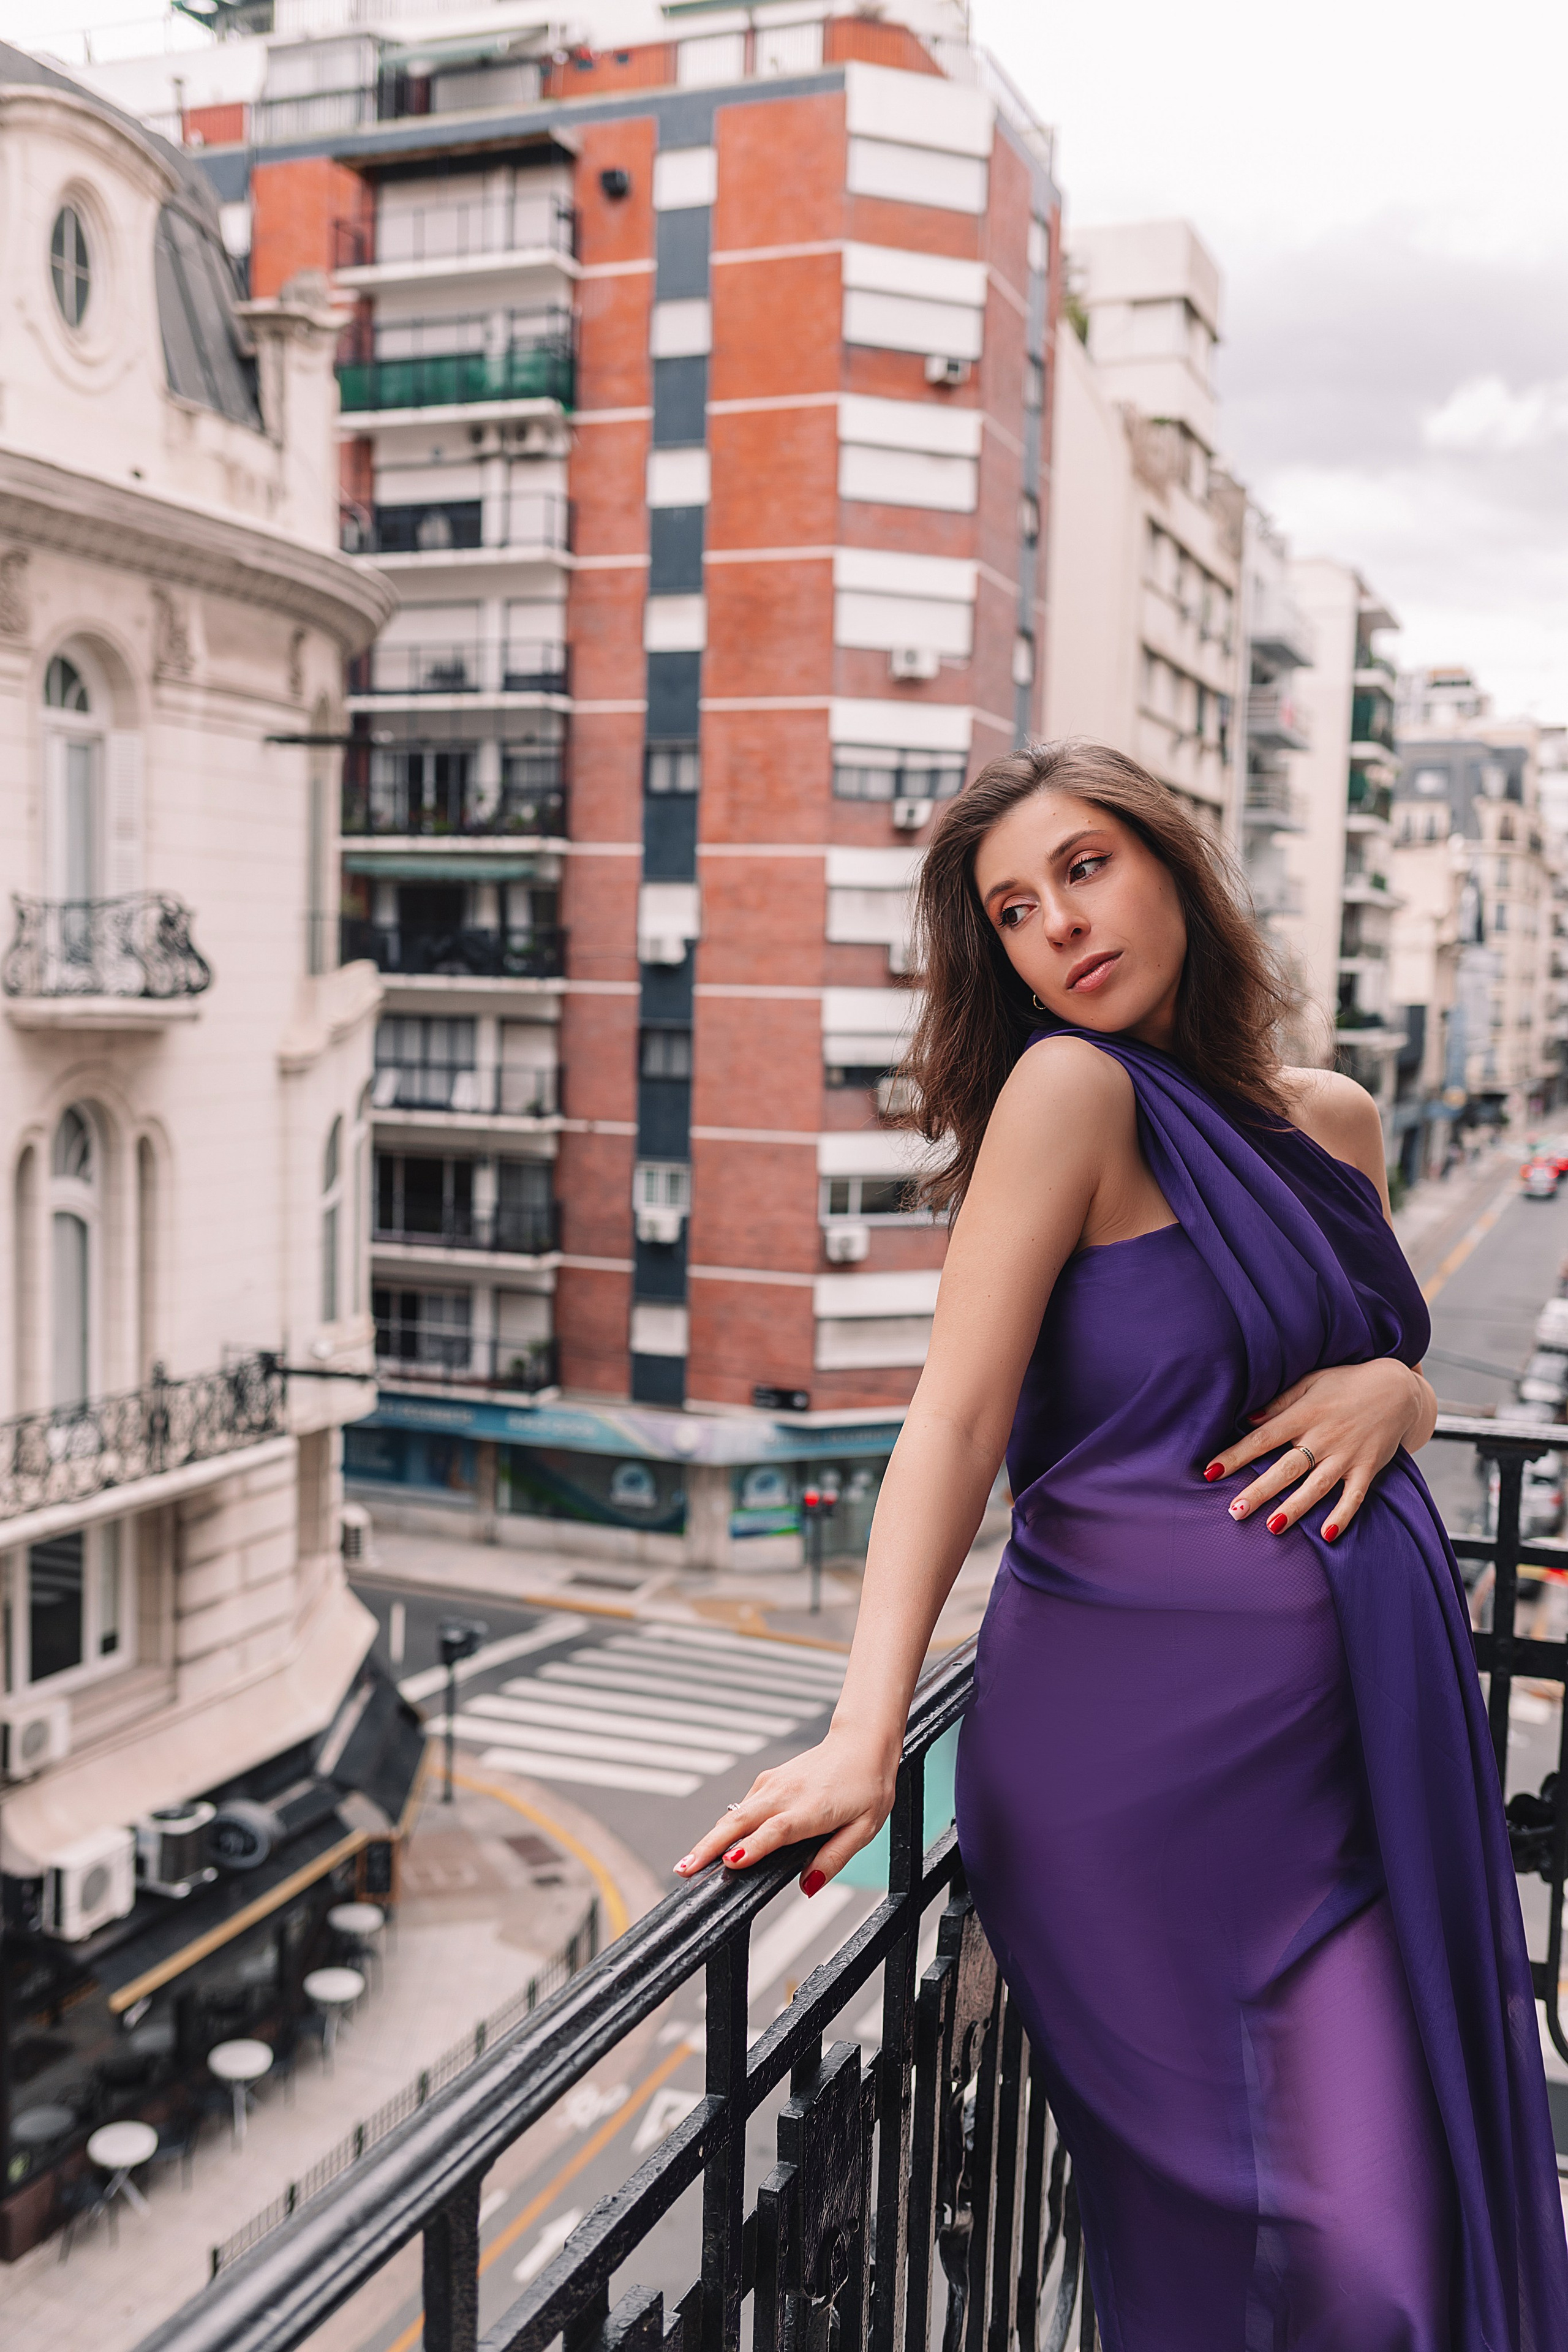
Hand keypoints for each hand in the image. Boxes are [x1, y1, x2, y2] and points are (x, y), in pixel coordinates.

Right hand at [673, 1724, 898, 1895]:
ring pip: (734, 1815)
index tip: (729, 1862)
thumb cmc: (867, 1786)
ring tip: (687, 1863)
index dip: (753, 1847)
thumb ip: (834, 1858)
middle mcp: (786, 1794)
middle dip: (709, 1847)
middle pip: (741, 1823)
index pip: (776, 1830)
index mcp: (811, 1809)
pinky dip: (725, 1827)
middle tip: (684, 1869)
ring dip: (710, 1838)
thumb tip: (808, 1886)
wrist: (862, 1742)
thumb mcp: (864, 1829)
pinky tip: (715, 1845)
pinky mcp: (768, 1781)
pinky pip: (743, 1807)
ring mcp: (773, 1784)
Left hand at [1203, 1359, 1428, 1543]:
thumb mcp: (1311, 1382)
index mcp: (1305, 1414)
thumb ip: (1279, 1401)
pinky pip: (1354, 1496)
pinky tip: (1326, 1534)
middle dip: (1260, 1491)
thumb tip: (1248, 1418)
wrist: (1397, 1388)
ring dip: (1294, 1508)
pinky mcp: (1368, 1468)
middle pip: (1286, 1468)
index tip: (1211, 1472)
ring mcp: (1347, 1455)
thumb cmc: (1347, 1383)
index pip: (1263, 1438)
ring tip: (1271, 1527)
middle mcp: (1324, 1437)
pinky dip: (1342, 1516)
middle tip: (1234, 1511)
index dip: (1237, 1455)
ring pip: (1317, 1486)